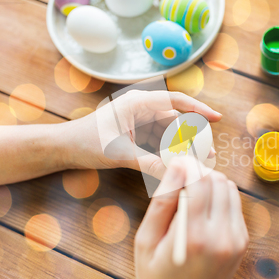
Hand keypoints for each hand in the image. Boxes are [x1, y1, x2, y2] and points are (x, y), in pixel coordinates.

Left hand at [62, 90, 220, 178]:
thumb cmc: (85, 142)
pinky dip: (169, 153)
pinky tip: (179, 166)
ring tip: (199, 163)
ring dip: (182, 148)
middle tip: (209, 155)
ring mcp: (140, 122)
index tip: (216, 118)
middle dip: (192, 138)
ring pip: (169, 134)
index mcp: (138, 102)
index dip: (198, 108)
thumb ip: (149, 164)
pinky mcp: (137, 134)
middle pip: (176, 122)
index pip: (176, 101)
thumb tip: (176, 177)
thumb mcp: (120, 154)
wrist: (63, 148)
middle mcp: (142, 109)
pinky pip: (159, 143)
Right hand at [134, 158, 248, 278]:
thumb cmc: (157, 276)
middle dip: (199, 172)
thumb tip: (178, 165)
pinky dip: (220, 197)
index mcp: (194, 238)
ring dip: (211, 182)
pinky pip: (235, 203)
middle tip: (181, 177)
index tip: (176, 160)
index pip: (200, 182)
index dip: (188, 164)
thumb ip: (162, 201)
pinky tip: (203, 208)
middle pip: (218, 180)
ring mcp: (236, 240)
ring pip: (229, 188)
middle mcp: (222, 237)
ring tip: (190, 193)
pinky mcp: (242, 242)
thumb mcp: (146, 241)